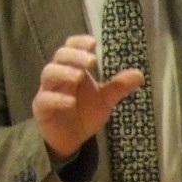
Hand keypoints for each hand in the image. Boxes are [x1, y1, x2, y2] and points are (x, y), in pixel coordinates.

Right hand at [32, 34, 145, 160]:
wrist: (70, 139)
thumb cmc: (84, 113)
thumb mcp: (104, 100)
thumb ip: (118, 87)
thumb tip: (140, 75)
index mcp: (72, 68)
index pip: (71, 47)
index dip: (79, 43)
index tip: (93, 43)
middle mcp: (58, 75)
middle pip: (60, 56)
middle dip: (75, 55)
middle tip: (92, 60)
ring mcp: (47, 90)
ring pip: (49, 73)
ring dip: (64, 72)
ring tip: (80, 75)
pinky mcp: (41, 108)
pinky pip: (45, 99)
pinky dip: (57, 98)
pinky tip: (71, 102)